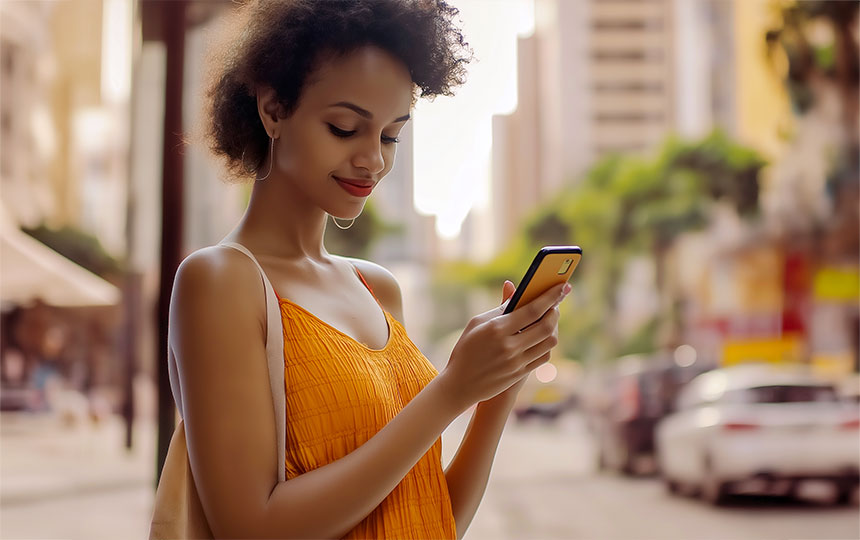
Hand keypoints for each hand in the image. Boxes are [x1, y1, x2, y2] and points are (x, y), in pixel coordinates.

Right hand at [437, 279, 569, 411]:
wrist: (460, 384)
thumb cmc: (466, 349)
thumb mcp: (476, 323)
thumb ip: (499, 308)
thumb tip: (516, 292)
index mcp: (497, 329)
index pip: (532, 310)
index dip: (550, 297)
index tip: (562, 287)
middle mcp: (509, 346)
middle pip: (546, 326)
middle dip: (555, 312)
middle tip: (555, 304)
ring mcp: (517, 362)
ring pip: (549, 342)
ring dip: (554, 328)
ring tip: (549, 319)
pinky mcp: (520, 374)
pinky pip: (544, 356)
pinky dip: (547, 344)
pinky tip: (542, 337)